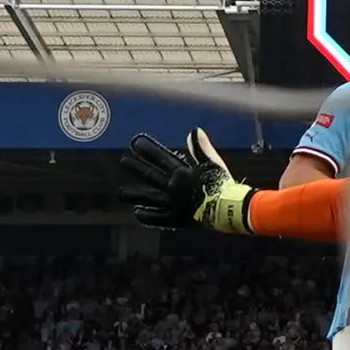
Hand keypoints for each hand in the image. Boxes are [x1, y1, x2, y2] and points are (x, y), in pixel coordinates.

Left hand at [118, 130, 255, 232]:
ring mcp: (172, 204)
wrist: (228, 209)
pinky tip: (137, 212)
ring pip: (149, 198)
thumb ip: (201, 148)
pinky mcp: (175, 219)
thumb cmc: (222, 185)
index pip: (160, 158)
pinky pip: (157, 218)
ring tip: (121, 193)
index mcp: (181, 173)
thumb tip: (194, 130)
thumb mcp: (213, 163)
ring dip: (134, 195)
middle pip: (150, 176)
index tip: (135, 144)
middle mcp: (173, 188)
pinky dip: (146, 215)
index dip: (147, 150)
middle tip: (123, 162)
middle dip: (136, 167)